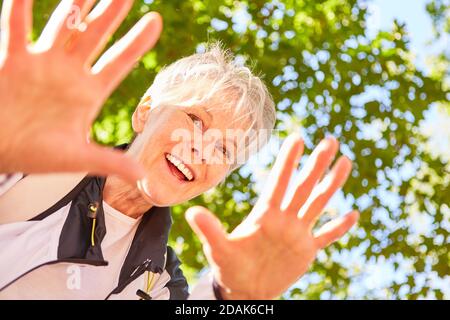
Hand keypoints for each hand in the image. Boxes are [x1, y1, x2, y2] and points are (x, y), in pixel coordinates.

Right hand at [0, 0, 161, 183]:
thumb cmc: (35, 155)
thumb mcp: (76, 159)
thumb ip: (108, 162)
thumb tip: (141, 175)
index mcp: (89, 93)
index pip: (119, 62)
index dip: (137, 42)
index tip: (155, 20)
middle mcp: (69, 72)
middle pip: (96, 35)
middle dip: (112, 12)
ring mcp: (41, 62)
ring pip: (63, 25)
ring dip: (77, 4)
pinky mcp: (11, 59)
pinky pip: (15, 26)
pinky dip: (20, 7)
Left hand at [186, 134, 358, 299]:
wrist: (245, 288)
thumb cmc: (229, 267)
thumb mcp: (219, 248)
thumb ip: (210, 230)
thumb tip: (191, 212)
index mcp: (265, 214)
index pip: (279, 182)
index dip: (288, 161)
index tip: (297, 138)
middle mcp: (284, 218)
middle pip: (303, 186)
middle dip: (317, 164)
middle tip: (331, 140)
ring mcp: (297, 233)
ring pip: (318, 203)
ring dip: (332, 184)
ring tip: (346, 162)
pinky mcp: (306, 251)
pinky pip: (326, 236)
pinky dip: (339, 227)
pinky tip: (354, 214)